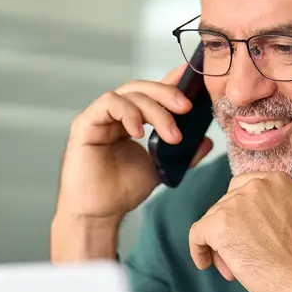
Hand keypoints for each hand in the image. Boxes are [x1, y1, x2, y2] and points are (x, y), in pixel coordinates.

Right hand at [54, 64, 212, 223]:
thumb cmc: (122, 191)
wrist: (100, 213)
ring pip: (129, 93)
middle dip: (167, 94)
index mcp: (131, 120)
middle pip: (142, 88)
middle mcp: (114, 114)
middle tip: (186, 108)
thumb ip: (183, 154)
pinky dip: (128, 113)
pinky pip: (108, 103)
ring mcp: (99, 117)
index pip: (152, 93)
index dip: (172, 81)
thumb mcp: (161, 168)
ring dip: (154, 109)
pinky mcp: (85, 123)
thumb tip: (207, 140)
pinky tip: (139, 132)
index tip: (193, 77)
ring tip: (170, 135)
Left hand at [188, 172, 291, 291]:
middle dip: (231, 231)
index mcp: (276, 180)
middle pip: (226, 205)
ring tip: (234, 268)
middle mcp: (253, 187)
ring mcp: (234, 204)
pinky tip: (205, 263)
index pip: (242, 188)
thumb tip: (272, 209)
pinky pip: (197, 234)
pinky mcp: (218, 225)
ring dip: (220, 244)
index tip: (241, 228)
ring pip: (213, 221)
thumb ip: (286, 203)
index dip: (239, 211)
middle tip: (241, 254)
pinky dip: (199, 250)